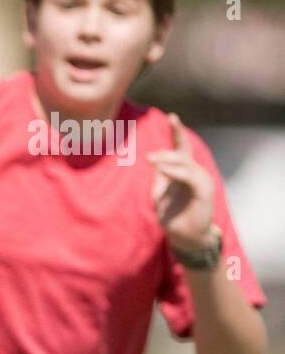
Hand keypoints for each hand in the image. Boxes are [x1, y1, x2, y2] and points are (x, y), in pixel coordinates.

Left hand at [147, 114, 215, 255]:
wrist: (184, 237)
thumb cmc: (172, 215)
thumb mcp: (160, 193)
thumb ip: (160, 177)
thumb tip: (155, 160)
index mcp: (184, 171)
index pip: (181, 147)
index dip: (177, 132)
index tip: (171, 116)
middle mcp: (195, 173)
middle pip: (182, 153)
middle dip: (166, 152)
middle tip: (149, 158)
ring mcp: (201, 181)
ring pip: (185, 163)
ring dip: (168, 160)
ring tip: (152, 161)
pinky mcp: (204, 192)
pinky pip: (190, 177)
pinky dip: (176, 172)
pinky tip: (164, 169)